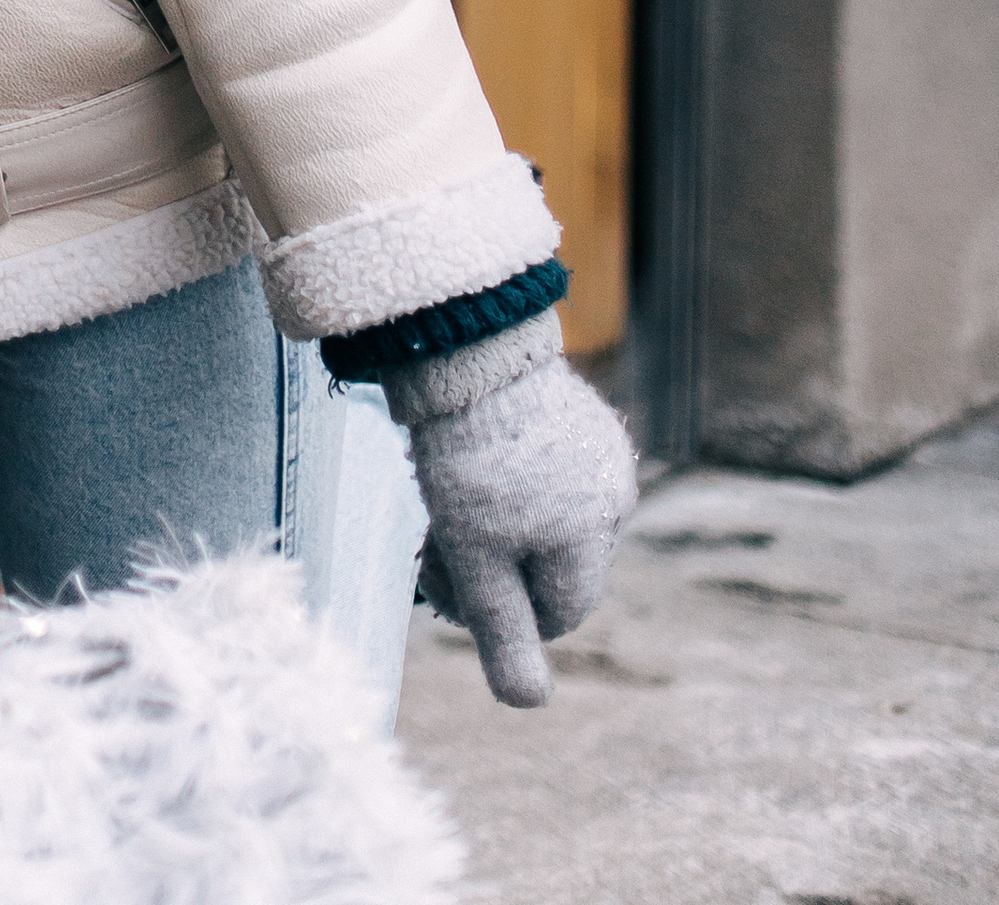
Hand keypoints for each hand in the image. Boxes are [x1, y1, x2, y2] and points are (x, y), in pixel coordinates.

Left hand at [407, 353, 637, 705]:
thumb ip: (504, 633)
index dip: (498, 611)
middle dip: (495, 567)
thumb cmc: (466, 456)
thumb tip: (531, 705)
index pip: (556, 614)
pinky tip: (476, 457)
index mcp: (593, 534)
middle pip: (551, 569)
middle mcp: (613, 495)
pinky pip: (550, 475)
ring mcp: (603, 451)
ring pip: (549, 522)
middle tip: (434, 541)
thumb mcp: (475, 558)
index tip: (445, 578)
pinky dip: (513, 481)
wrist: (465, 344)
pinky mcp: (584, 416)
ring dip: (501, 524)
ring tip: (450, 492)